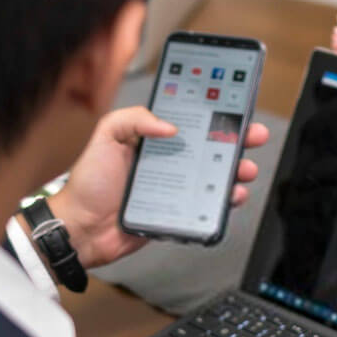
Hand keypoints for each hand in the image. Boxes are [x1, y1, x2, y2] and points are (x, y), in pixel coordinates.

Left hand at [46, 107, 268, 267]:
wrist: (84, 228)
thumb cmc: (89, 184)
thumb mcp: (106, 136)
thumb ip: (134, 119)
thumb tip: (170, 125)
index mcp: (152, 140)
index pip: (189, 121)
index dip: (213, 113)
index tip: (234, 107)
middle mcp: (167, 162)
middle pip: (210, 147)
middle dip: (236, 140)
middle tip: (253, 135)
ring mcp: (175, 188)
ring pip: (215, 176)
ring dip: (236, 170)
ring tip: (245, 169)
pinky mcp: (179, 211)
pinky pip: (207, 204)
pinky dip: (225, 200)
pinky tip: (231, 195)